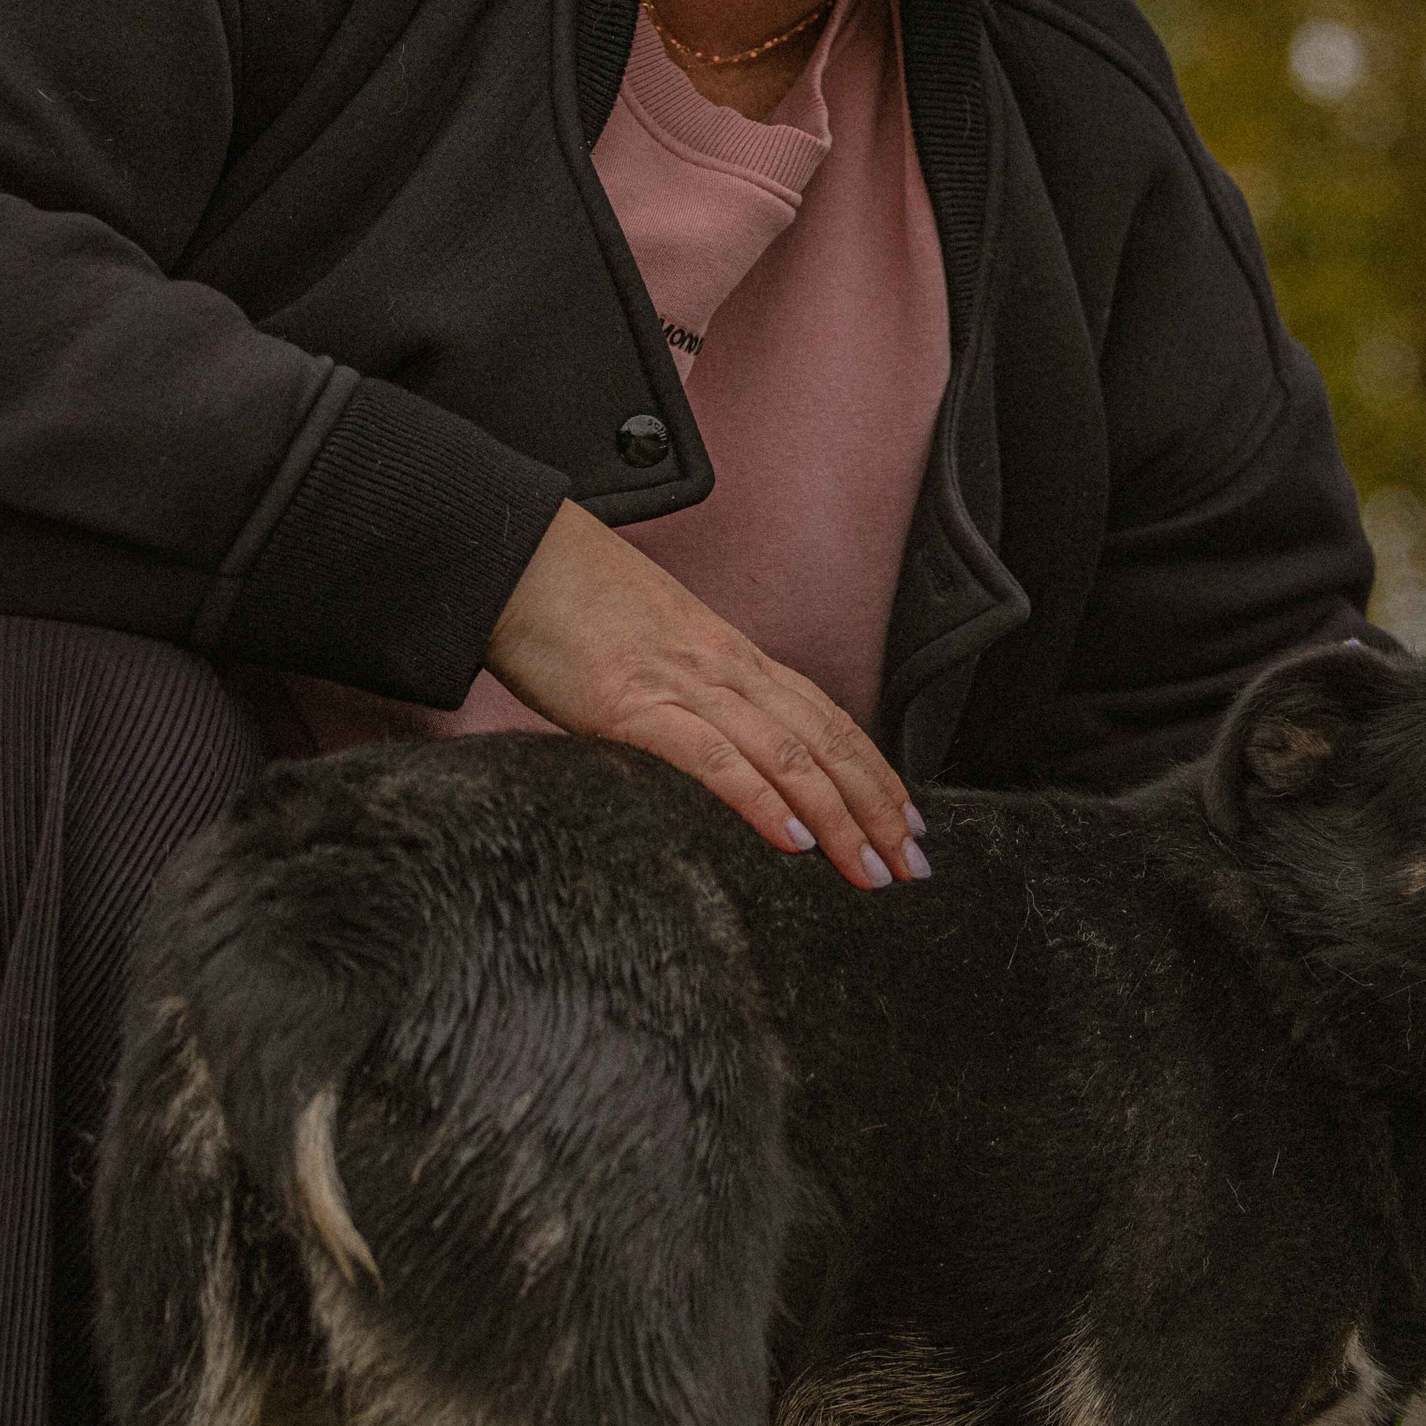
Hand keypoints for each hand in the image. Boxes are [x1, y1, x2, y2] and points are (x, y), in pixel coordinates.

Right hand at [483, 498, 929, 891]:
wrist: (513, 555)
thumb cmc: (569, 604)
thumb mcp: (650, 650)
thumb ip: (689, 697)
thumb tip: (716, 749)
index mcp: (731, 656)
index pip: (826, 717)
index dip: (875, 771)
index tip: (906, 821)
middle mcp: (725, 668)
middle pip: (826, 741)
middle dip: (877, 808)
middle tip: (912, 866)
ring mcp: (683, 684)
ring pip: (788, 754)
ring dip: (840, 817)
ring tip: (872, 870)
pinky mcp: (632, 705)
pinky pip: (714, 757)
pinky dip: (761, 800)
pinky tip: (794, 839)